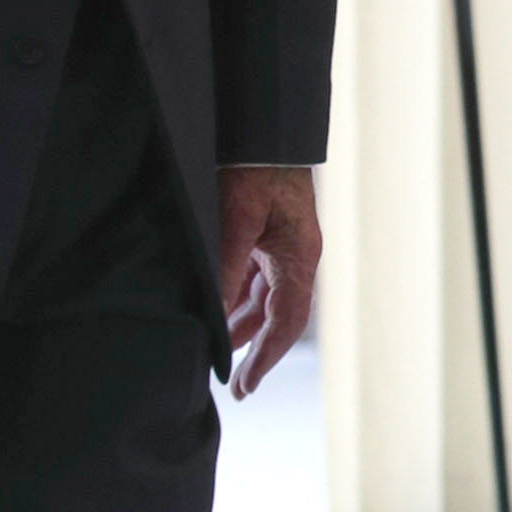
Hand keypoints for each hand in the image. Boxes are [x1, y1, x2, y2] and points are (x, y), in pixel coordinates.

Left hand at [219, 164, 318, 396]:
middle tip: (235, 386)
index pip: (287, 321)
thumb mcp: (236, 218)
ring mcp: (281, 246)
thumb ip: (226, 269)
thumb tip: (213, 317)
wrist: (264, 125)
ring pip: (263, 298)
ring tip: (216, 349)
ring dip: (242, 324)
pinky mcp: (266, 235)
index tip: (246, 385)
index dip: (267, 357)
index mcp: (298, 256)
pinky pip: (253, 277)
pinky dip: (235, 297)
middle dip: (255, 350)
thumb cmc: (254, 165)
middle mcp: (295, 256)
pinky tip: (216, 310)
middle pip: (277, 315)